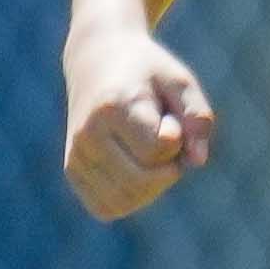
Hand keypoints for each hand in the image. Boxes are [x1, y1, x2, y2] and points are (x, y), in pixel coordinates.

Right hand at [62, 29, 214, 219]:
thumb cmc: (147, 73)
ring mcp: (76, 155)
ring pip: (126, 200)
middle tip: (163, 138)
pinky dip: (131, 198)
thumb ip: (197, 117)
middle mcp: (87, 134)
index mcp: (113, 107)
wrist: (96, 61)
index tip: (166, 115)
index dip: (176, 137)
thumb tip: (197, 162)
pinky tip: (134, 171)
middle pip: (143, 180)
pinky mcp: (72, 171)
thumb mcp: (180, 81)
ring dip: (152, 185)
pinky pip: (108, 207)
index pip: (160, 148)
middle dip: (168, 166)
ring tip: (146, 152)